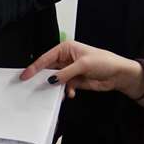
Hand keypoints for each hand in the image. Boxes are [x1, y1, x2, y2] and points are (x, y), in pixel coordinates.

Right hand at [20, 40, 143, 99]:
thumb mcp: (83, 65)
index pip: (46, 58)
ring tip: (53, 93)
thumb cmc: (104, 62)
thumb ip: (65, 73)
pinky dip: (64, 92)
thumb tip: (51, 80)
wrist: (118, 75)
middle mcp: (66, 59)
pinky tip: (70, 94)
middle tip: (32, 87)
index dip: (34, 67)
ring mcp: (70, 70)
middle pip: (48, 69)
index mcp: (66, 49)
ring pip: (55, 80)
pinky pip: (63, 87)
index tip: (25, 76)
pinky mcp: (74, 81)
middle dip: (43, 78)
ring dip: (55, 87)